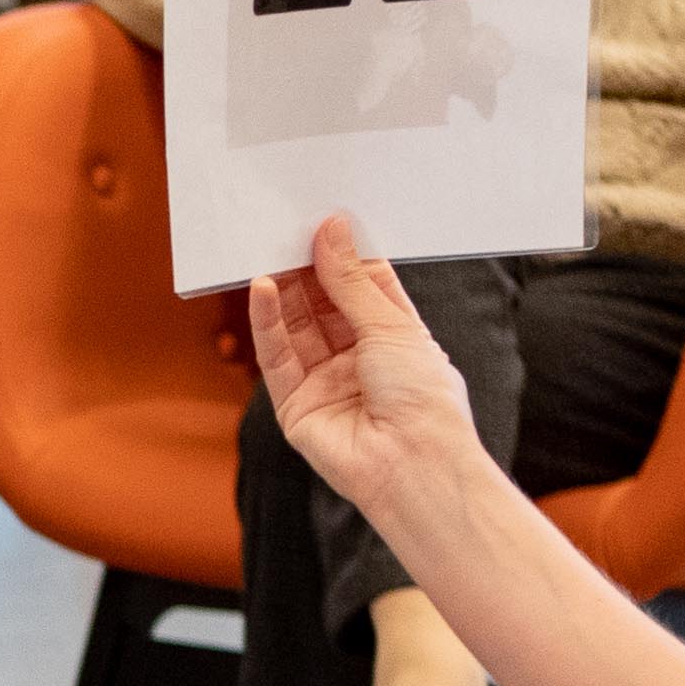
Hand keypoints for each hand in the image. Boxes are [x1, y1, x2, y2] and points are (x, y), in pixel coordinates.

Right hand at [241, 212, 490, 518]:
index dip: (344, 254)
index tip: (325, 220)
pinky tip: (261, 289)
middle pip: (324, 303)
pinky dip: (267, 323)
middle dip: (306, 267)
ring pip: (296, 326)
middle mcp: (358, 359)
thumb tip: (333, 229)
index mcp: (394, 338)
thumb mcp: (391, 325)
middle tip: (286, 227)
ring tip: (266, 248)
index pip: (363, 285)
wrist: (414, 465)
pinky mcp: (295, 406)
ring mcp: (325, 382)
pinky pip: (276, 357)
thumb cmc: (423, 398)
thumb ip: (352, 280)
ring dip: (282, 289)